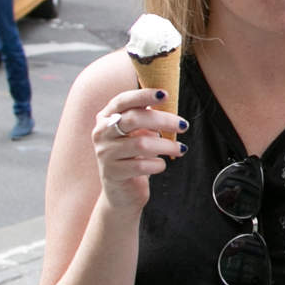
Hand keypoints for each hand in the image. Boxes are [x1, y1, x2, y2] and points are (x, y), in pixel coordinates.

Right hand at [92, 89, 187, 213]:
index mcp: (106, 117)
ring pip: (141, 144)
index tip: (165, 94)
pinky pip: (141, 166)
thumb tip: (167, 101)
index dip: (143, 95)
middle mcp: (101, 133)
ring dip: (167, 145)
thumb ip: (146, 117)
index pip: (123, 101)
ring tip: (180, 148)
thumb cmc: (134, 156)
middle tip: (184, 125)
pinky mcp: (112, 174)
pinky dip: (157, 164)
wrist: (122, 191)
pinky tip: (161, 164)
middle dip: (163, 120)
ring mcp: (104, 154)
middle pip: (133, 119)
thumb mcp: (138, 133)